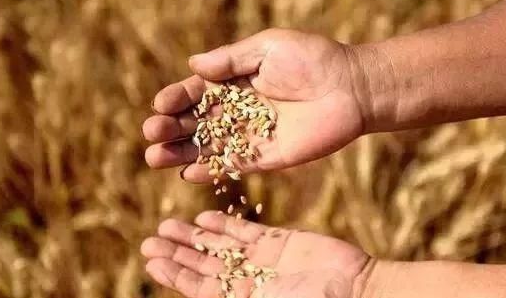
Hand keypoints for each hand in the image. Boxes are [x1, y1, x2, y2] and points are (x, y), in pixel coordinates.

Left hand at [141, 212, 370, 297]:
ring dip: (193, 236)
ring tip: (168, 224)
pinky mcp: (279, 241)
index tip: (151, 260)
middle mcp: (248, 281)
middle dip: (177, 252)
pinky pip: (245, 230)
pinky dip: (225, 225)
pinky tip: (205, 216)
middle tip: (150, 238)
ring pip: (219, 246)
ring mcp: (263, 260)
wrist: (355, 288)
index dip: (174, 274)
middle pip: (203, 265)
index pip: (199, 288)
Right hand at [143, 28, 365, 181]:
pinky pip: (235, 165)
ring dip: (182, 153)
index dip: (176, 98)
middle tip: (150, 135)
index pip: (196, 92)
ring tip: (154, 159)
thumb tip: (192, 64)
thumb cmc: (313, 58)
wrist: (352, 86)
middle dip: (170, 128)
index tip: (160, 104)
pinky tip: (189, 174)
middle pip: (196, 122)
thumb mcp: (268, 47)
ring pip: (209, 147)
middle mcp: (239, 110)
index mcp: (235, 82)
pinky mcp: (268, 157)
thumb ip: (231, 59)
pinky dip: (213, 170)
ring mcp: (252, 135)